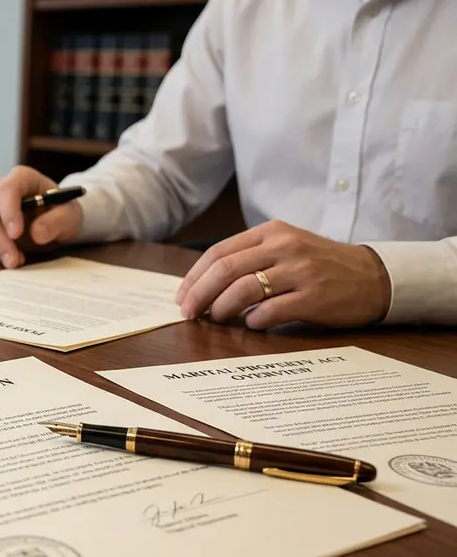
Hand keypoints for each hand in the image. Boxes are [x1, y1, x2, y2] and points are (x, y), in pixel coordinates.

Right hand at [0, 166, 82, 267]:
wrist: (55, 221)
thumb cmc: (61, 212)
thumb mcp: (69, 216)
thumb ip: (57, 222)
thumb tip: (37, 234)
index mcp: (21, 178)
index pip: (6, 190)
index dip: (8, 212)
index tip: (15, 234)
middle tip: (14, 260)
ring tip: (16, 261)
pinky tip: (7, 258)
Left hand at [176, 220, 391, 328]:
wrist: (374, 277)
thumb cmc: (321, 265)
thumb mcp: (286, 248)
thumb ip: (250, 258)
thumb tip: (203, 284)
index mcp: (272, 232)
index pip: (219, 252)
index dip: (194, 276)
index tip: (182, 296)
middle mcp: (285, 247)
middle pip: (225, 270)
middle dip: (199, 294)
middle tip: (188, 313)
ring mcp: (300, 271)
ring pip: (243, 290)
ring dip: (222, 309)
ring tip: (217, 319)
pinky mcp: (313, 297)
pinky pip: (270, 312)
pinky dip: (253, 321)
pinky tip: (251, 324)